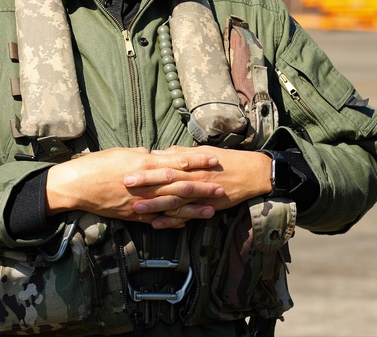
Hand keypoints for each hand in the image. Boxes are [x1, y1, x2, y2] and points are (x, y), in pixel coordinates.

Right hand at [45, 147, 225, 227]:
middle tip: (222, 188)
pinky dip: (173, 221)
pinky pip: (157, 219)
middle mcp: (145, 185)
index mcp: (143, 165)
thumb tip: (157, 155)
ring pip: (172, 206)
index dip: (197, 162)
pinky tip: (187, 222)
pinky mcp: (133, 215)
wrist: (76, 185)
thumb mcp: (122, 152)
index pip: (177, 163)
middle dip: (202, 188)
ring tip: (212, 209)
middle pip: (179, 186)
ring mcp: (140, 203)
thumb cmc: (97, 164)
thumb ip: (143, 155)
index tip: (214, 160)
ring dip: (193, 209)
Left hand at [133, 146, 271, 223]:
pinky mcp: (206, 207)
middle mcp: (193, 178)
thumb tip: (156, 153)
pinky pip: (186, 215)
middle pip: (166, 182)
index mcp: (190, 164)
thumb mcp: (201, 152)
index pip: (164, 165)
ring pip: (174, 201)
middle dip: (145, 185)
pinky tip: (156, 224)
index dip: (146, 169)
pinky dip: (171, 221)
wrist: (251, 173)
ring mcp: (200, 194)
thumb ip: (178, 153)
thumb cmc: (225, 160)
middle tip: (125, 185)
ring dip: (154, 206)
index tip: (128, 169)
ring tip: (136, 208)